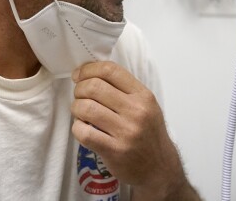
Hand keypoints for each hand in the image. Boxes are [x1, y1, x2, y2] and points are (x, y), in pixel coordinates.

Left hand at [71, 62, 198, 199]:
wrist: (159, 168)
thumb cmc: (149, 134)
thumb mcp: (146, 105)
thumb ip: (124, 89)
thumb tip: (90, 74)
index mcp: (143, 96)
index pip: (110, 70)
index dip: (89, 69)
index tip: (80, 75)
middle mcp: (136, 111)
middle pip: (94, 86)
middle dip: (79, 88)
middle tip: (79, 95)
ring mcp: (126, 132)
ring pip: (86, 108)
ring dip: (76, 108)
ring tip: (80, 112)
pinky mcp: (114, 151)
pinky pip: (84, 133)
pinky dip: (77, 128)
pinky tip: (82, 128)